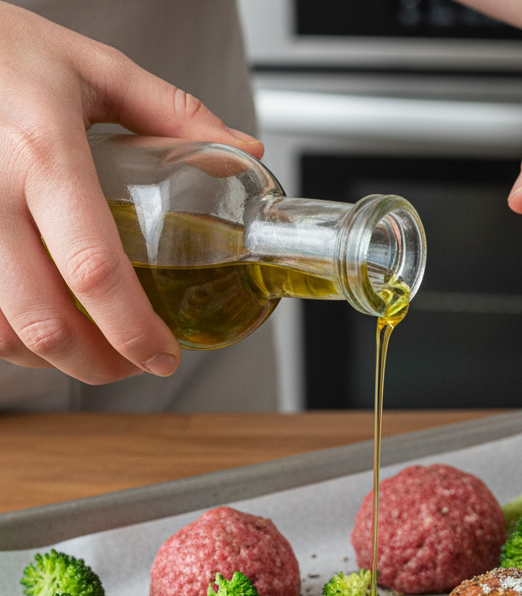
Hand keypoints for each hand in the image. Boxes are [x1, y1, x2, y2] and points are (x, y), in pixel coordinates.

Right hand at [0, 3, 262, 382]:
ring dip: (53, 361)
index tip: (164, 354)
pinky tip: (44, 330)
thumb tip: (243, 147)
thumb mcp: (92, 66)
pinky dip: (11, 337)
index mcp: (43, 150)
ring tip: (96, 353)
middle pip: (43, 321)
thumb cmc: (2, 49)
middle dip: (98, 364)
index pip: (94, 270)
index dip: (133, 331)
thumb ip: (172, 111)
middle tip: (137, 365)